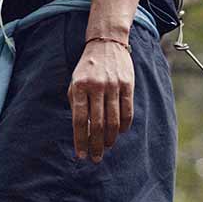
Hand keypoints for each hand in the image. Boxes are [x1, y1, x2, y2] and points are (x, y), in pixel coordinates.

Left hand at [68, 38, 133, 161]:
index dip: (80, 140)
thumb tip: (81, 131)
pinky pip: (127, 111)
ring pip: (113, 120)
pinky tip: (119, 133)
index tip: (81, 155)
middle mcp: (96, 87)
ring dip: (109, 138)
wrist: (106, 44)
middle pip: (96, 124)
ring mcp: (113, 86)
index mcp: (79, 87)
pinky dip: (123, 125)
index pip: (79, 120)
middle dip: (95, 145)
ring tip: (106, 147)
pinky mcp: (128, 85)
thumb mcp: (74, 82)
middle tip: (95, 158)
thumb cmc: (87, 68)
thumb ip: (76, 104)